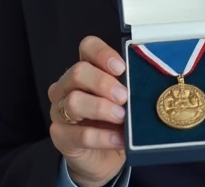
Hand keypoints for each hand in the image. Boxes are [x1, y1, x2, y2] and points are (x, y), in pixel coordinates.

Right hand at [47, 36, 128, 186]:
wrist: (102, 157)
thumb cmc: (113, 121)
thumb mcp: (122, 101)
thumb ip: (128, 87)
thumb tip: (145, 81)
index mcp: (84, 69)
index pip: (87, 47)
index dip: (103, 54)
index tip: (121, 68)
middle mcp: (66, 86)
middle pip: (78, 72)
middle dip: (103, 83)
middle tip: (124, 97)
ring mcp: (59, 110)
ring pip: (74, 101)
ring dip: (101, 108)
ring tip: (121, 117)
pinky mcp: (60, 136)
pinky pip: (80, 134)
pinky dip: (103, 137)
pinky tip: (119, 139)